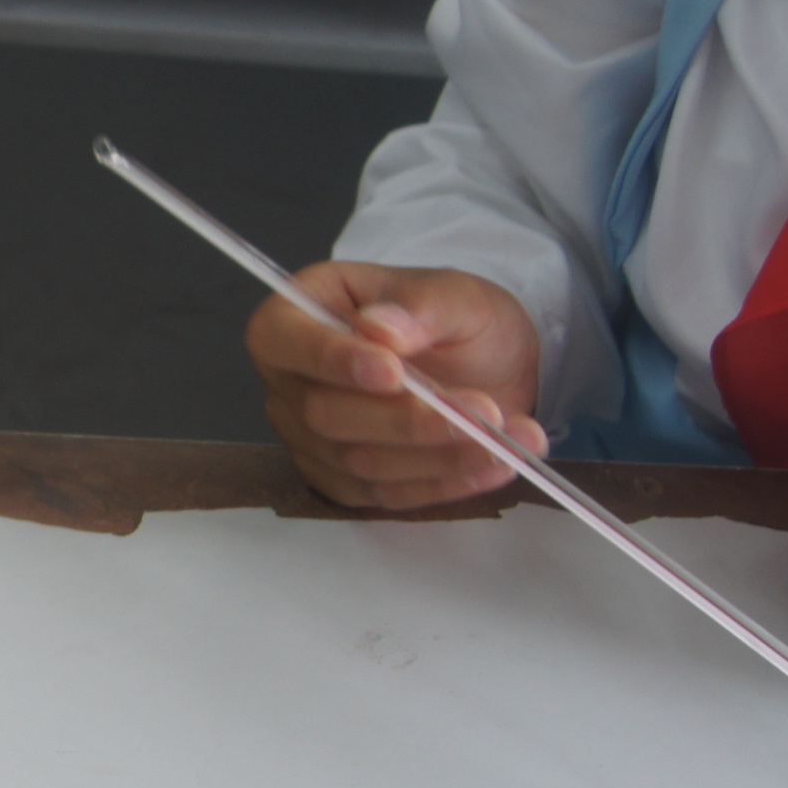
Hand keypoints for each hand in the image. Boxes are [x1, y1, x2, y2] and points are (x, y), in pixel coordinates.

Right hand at [248, 263, 545, 509]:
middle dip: (406, 419)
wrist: (486, 366)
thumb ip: (418, 305)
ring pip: (358, 462)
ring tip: (507, 436)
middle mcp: (289, 379)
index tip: (393, 372)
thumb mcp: (453, 293)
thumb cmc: (454, 318)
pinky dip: (444, 483)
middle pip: (322, 413)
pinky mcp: (343, 480)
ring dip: (438, 455)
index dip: (329, 359)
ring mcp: (309, 436)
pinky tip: (494, 464)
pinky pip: (385, 494)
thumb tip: (379, 328)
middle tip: (482, 411)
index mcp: (296, 312)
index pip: (280, 339)